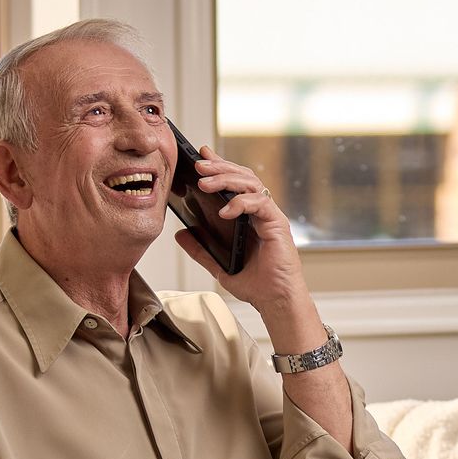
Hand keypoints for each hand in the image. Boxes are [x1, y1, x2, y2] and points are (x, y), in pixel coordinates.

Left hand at [172, 146, 306, 317]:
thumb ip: (201, 250)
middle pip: (242, 176)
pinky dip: (241, 202)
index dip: (219, 166)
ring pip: (251, 183)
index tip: (200, 156)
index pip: (234, 183)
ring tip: (205, 183)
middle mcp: (260, 212)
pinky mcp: (277, 223)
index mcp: (248, 217)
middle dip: (220, 167)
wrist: (276, 302)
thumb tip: (180, 234)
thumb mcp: (219, 266)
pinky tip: (225, 210)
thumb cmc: (257, 286)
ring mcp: (270, 215)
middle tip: (198, 165)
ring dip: (226, 179)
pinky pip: (260, 202)